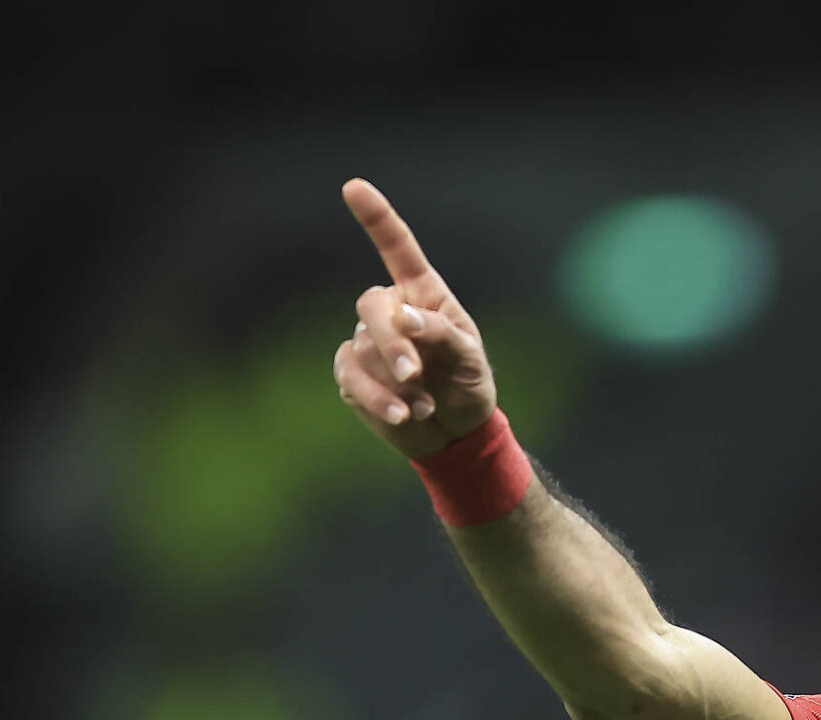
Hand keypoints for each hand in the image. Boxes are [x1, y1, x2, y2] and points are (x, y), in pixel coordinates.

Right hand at [333, 178, 499, 456]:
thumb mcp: (470, 358)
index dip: (376, 217)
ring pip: (360, 349)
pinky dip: (377, 399)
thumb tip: (405, 318)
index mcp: (422, 293)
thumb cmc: (468, 383)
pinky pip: (350, 377)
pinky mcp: (353, 375)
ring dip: (392, 382)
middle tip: (413, 373)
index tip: (354, 187)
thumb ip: (442, 333)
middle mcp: (391, 311)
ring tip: (424, 405)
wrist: (454, 431)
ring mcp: (367, 343)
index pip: (396, 247)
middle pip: (371, 306)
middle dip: (390, 341)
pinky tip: (404, 415)